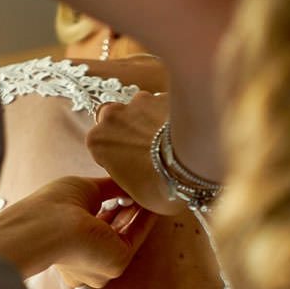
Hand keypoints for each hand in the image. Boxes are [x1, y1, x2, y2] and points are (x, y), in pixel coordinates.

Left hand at [0, 175, 153, 285]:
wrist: (50, 225)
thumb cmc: (53, 206)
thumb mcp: (84, 190)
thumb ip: (107, 188)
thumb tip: (126, 181)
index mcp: (69, 245)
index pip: (94, 227)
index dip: (111, 208)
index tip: (124, 193)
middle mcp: (83, 260)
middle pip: (112, 234)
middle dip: (125, 211)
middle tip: (138, 192)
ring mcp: (100, 265)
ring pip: (124, 236)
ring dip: (136, 214)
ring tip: (148, 193)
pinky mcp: (115, 265)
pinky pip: (134, 239)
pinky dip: (144, 221)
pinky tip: (152, 205)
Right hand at [86, 90, 184, 215]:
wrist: (192, 165)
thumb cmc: (160, 186)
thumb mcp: (135, 193)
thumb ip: (127, 175)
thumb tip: (137, 175)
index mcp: (97, 141)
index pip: (99, 145)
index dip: (114, 154)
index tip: (128, 165)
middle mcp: (113, 116)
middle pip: (114, 118)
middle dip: (125, 129)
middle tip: (145, 149)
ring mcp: (139, 101)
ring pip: (139, 107)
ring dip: (148, 120)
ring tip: (167, 141)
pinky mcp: (164, 95)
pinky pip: (163, 104)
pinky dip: (168, 115)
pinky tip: (183, 132)